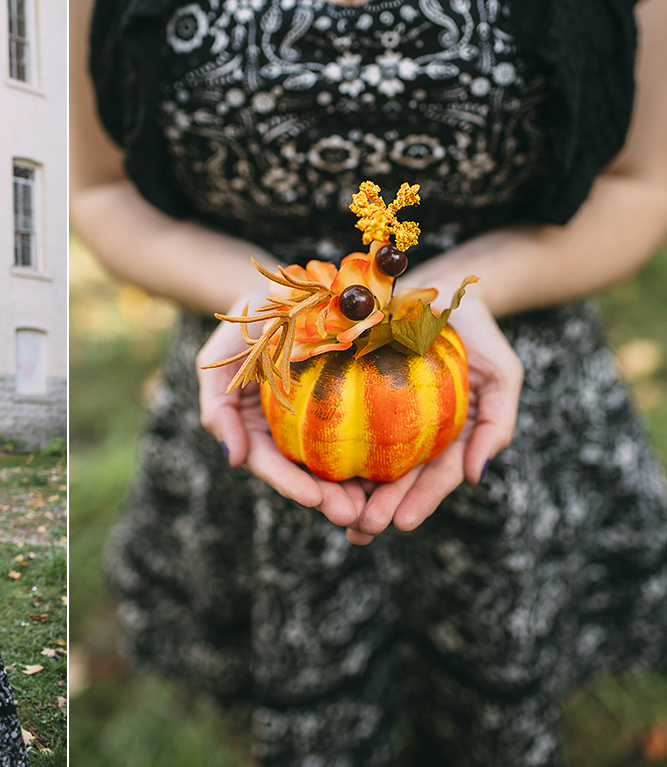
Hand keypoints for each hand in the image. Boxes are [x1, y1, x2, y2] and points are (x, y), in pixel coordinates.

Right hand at [197, 298, 366, 527]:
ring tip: (377, 508)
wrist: (286, 290)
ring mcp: (319, 421)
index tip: (314, 498)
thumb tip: (232, 460)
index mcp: (256, 427)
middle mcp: (288, 431)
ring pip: (338, 464)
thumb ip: (217, 407)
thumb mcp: (221, 359)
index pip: (269, 463)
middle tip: (354, 516)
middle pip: (306, 474)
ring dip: (356, 491)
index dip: (289, 484)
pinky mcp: (352, 404)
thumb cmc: (247, 322)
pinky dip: (378, 455)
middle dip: (328, 500)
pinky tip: (399, 471)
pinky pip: (365, 433)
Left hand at [346, 293, 521, 543]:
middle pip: (396, 478)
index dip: (420, 501)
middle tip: (358, 530)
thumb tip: (475, 478)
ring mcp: (385, 415)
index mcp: (449, 434)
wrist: (440, 283)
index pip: (436, 475)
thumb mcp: (501, 373)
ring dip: (351, 493)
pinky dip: (329, 452)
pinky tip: (311, 472)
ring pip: (367, 461)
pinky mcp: (354, 392)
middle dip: (379, 509)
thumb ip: (497, 424)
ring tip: (336, 517)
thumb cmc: (476, 329)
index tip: (401, 522)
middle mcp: (415, 430)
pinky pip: (340, 427)